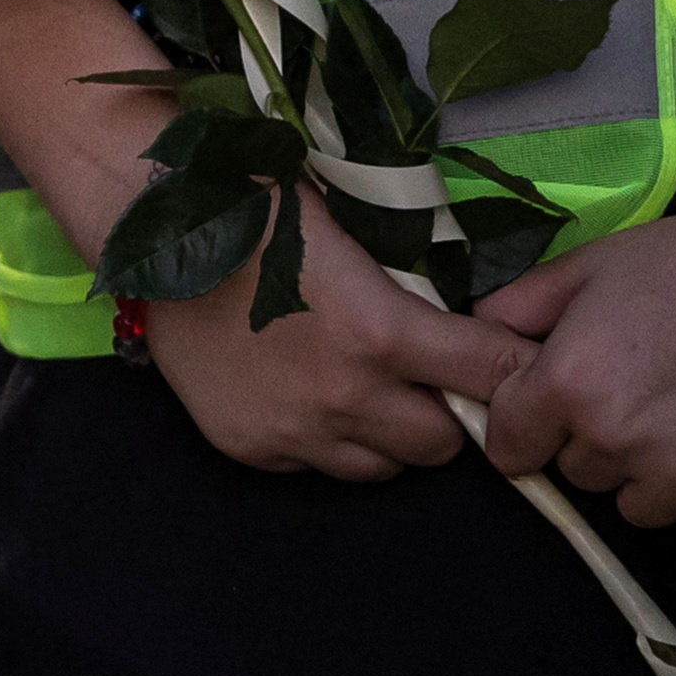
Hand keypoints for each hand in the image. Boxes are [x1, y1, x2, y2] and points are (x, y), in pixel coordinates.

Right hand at [143, 192, 530, 477]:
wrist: (158, 233)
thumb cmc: (263, 208)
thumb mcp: (354, 228)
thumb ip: (413, 279)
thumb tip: (467, 307)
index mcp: (383, 332)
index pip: (490, 375)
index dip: (513, 373)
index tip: (517, 368)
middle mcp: (346, 397)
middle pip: (440, 446)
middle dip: (444, 414)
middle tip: (426, 378)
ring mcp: (296, 432)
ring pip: (381, 467)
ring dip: (387, 434)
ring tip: (364, 387)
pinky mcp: (253, 450)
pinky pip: (317, 465)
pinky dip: (325, 439)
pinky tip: (303, 392)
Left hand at [475, 198, 675, 561]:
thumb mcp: (590, 265)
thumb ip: (517, 308)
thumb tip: (473, 339)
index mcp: (568, 383)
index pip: (511, 450)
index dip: (532, 425)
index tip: (565, 404)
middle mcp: (616, 439)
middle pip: (580, 475)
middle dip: (600, 440)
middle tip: (649, 385)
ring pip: (638, 509)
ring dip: (654, 476)